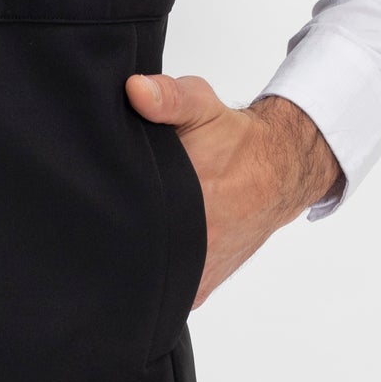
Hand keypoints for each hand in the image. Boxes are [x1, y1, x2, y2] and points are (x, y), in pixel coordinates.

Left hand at [124, 75, 340, 310]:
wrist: (279, 171)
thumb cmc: (236, 140)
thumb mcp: (201, 105)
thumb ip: (168, 97)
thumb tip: (136, 91)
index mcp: (191, 204)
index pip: (123, 220)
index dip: (106, 206)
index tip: (100, 192)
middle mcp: (195, 248)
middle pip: (129, 250)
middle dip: (117, 228)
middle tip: (120, 202)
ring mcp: (195, 275)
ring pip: (143, 276)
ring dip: (136, 251)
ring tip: (140, 220)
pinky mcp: (198, 290)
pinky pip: (162, 289)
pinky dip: (152, 272)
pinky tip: (152, 243)